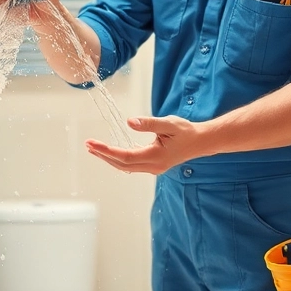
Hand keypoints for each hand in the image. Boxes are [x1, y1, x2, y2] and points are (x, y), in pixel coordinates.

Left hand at [85, 116, 210, 174]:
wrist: (201, 142)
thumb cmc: (186, 131)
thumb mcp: (169, 123)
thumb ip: (149, 123)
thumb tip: (129, 122)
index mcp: (156, 156)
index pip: (125, 156)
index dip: (107, 151)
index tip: (93, 144)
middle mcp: (153, 166)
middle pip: (122, 164)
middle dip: (104, 155)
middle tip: (88, 145)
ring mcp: (154, 168)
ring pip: (126, 167)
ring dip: (109, 158)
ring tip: (94, 149)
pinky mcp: (154, 166)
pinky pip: (132, 165)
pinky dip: (118, 160)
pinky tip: (110, 153)